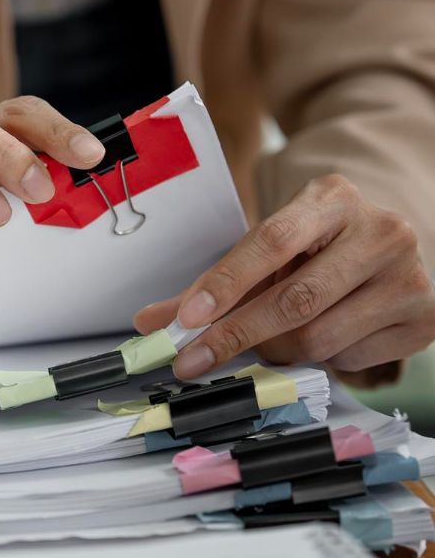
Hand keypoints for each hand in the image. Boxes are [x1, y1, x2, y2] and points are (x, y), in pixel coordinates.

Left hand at [135, 174, 434, 385]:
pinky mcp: (424, 319)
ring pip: (321, 338)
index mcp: (334, 197)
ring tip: (269, 340)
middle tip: (194, 360)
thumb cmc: (320, 246)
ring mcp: (410, 276)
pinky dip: (323, 361)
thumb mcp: (273, 248)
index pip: (271, 242)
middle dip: (237, 334)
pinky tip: (324, 336)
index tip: (185, 320)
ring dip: (279, 351)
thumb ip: (214, 282)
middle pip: (297, 299)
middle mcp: (382, 230)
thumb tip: (150, 322)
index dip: (224, 283)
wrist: (391, 246)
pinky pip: (352, 360)